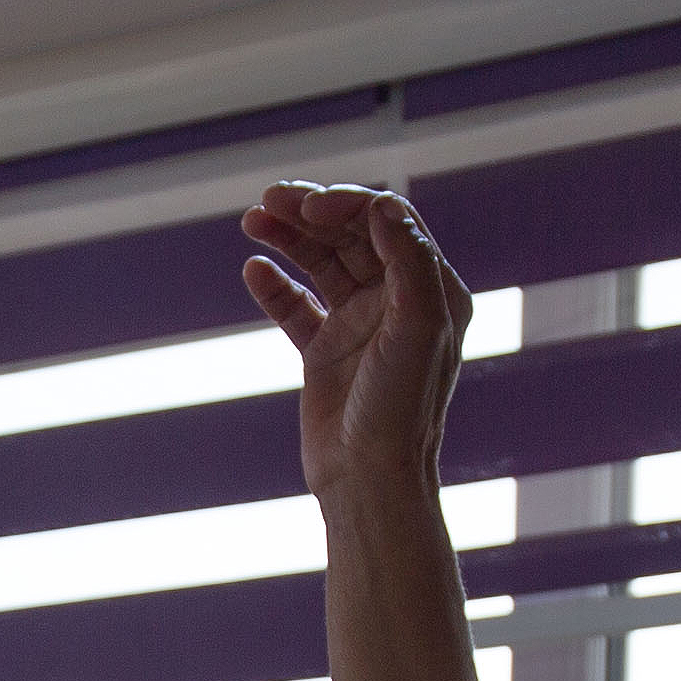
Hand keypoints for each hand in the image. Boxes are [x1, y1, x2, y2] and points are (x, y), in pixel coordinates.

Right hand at [238, 182, 467, 505]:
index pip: (387, 224)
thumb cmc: (401, 408)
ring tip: (252, 220)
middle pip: (349, 237)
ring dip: (287, 239)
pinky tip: (253, 270)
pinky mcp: (324, 352)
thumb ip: (408, 261)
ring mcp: (357, 325)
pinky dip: (274, 287)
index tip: (311, 207)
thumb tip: (383, 206)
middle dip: (309, 214)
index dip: (349, 205)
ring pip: (319, 265)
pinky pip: (296, 308)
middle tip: (268, 200)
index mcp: (428, 289)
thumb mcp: (417, 328)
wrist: (368, 479)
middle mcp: (394, 300)